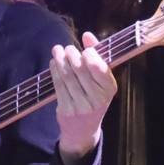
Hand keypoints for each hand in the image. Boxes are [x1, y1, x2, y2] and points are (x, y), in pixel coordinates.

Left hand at [49, 31, 116, 164]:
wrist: (83, 129)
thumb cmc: (94, 97)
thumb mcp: (101, 80)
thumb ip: (97, 56)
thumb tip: (87, 35)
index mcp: (110, 89)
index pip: (100, 68)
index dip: (91, 55)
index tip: (85, 49)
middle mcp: (98, 99)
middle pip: (81, 69)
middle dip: (72, 55)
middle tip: (67, 48)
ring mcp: (81, 106)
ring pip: (68, 76)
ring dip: (60, 60)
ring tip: (57, 50)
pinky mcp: (66, 109)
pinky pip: (58, 85)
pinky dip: (54, 71)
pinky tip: (54, 63)